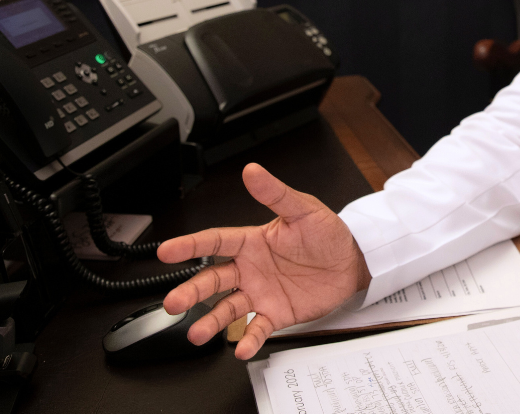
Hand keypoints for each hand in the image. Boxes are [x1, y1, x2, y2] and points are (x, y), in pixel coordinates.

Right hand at [157, 162, 371, 358]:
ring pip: (227, 308)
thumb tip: (253, 171)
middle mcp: (249, 269)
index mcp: (251, 242)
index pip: (214, 242)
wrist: (352, 262)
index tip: (167, 251)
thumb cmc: (327, 234)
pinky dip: (248, 339)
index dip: (190, 245)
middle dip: (191, 292)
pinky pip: (257, 328)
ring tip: (197, 334)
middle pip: (212, 280)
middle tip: (173, 303)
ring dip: (211, 321)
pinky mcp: (275, 313)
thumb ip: (276, 194)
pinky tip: (241, 348)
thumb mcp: (304, 209)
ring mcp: (260, 293)